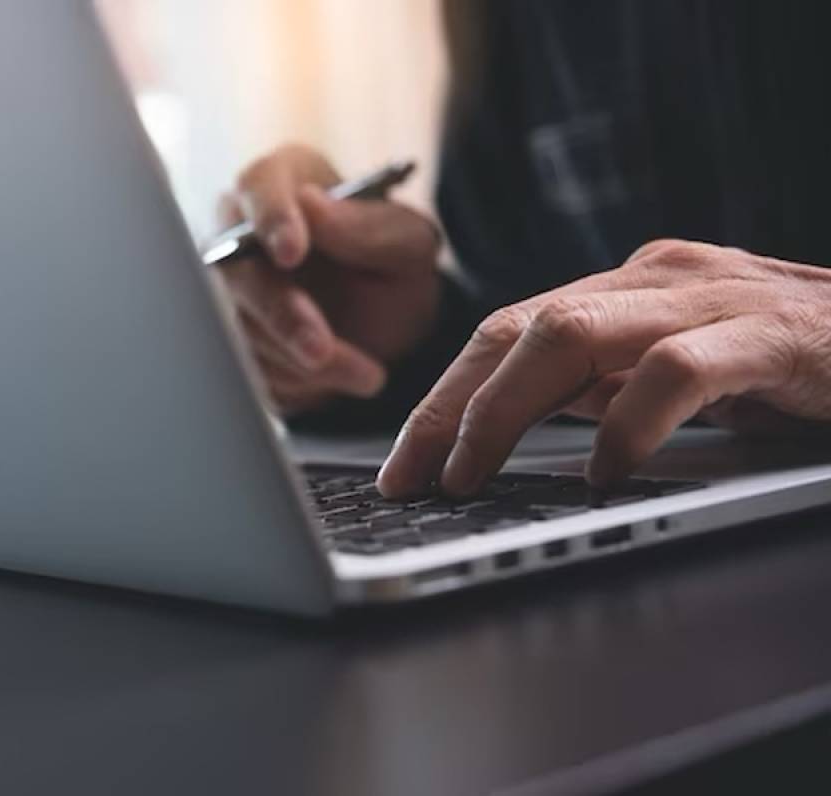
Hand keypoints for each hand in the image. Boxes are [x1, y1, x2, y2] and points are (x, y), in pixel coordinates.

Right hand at [217, 144, 441, 414]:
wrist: (388, 324)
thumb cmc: (393, 265)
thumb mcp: (408, 243)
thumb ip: (368, 225)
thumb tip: (312, 206)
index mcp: (284, 181)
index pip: (259, 187)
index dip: (270, 220)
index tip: (291, 253)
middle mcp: (241, 230)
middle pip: (234, 268)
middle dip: (279, 315)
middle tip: (320, 349)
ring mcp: (230, 288)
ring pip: (238, 327)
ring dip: (298, 360)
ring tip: (366, 374)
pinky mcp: (232, 339)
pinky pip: (247, 367)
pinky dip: (296, 383)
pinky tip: (341, 377)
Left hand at [378, 240, 830, 496]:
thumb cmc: (794, 363)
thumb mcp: (681, 372)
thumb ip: (607, 385)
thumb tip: (516, 431)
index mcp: (628, 289)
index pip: (507, 332)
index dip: (443, 396)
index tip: (402, 462)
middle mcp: (656, 280)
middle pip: (517, 329)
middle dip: (449, 406)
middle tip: (408, 476)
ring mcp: (712, 299)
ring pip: (571, 335)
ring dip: (504, 411)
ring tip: (472, 475)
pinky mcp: (773, 336)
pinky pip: (676, 371)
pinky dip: (628, 423)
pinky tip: (604, 473)